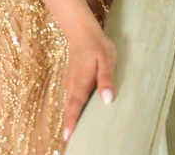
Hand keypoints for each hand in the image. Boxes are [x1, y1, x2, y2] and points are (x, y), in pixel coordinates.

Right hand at [62, 20, 116, 143]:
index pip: (75, 106)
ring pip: (69, 106)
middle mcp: (72, 85)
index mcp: (81, 82)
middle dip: (69, 128)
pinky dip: (71, 112)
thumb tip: (107, 99)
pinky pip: (71, 101)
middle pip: (69, 110)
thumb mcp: (106, 59)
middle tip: (70, 146)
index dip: (71, 122)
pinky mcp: (73, 82)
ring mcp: (71, 83)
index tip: (67, 138)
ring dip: (70, 121)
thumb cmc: (96, 45)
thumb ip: (106, 78)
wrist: (81, 31)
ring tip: (72, 139)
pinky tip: (76, 120)